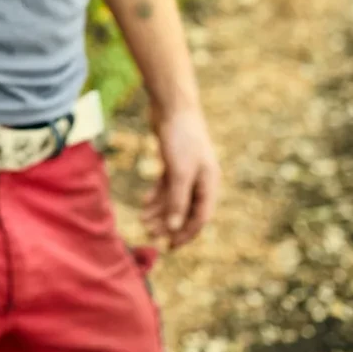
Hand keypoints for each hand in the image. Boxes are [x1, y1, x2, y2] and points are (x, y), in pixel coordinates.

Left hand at [144, 105, 219, 248]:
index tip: (170, 247)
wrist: (173, 105)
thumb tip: (172, 228)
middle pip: (186, 209)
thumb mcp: (179, 172)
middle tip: (151, 235)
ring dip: (160, 211)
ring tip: (142, 221)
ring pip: (174, 198)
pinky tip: (145, 203)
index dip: (186, 233)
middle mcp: (201, 178)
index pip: (200, 216)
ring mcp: (188, 169)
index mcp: (209, 183)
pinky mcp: (174, 161)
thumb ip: (176, 200)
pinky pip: (167, 185)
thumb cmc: (181, 137)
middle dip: (169, 224)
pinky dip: (156, 195)